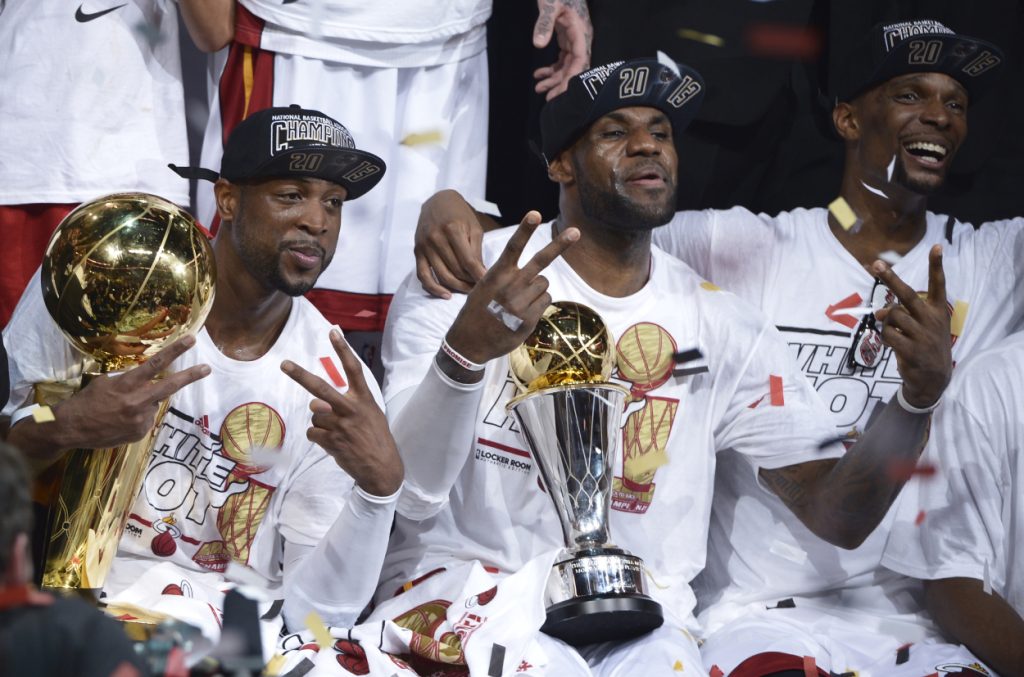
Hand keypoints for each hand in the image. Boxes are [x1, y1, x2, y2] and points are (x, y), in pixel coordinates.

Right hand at [56, 335, 208, 448]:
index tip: (191, 340)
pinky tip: (120, 421)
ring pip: (153, 404)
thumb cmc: (87, 401)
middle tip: (207, 368)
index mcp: (127, 384)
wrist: (71, 428)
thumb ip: (129, 381)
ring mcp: (141, 419)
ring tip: (121, 410)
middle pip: (170, 385)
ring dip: (143, 404)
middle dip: (190, 376)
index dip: (175, 351)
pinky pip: (146, 420)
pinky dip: (137, 418)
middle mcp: (137, 401)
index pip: (156, 363)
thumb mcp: (106, 383)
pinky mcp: (140, 433)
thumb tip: (148, 382)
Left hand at [281, 330, 402, 497]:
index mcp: (364, 399)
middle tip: (284, 364)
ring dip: (321, 422)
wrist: (382, 467)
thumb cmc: (375, 437)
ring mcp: (341, 426)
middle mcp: (351, 409)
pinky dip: (319, 437)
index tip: (333, 332)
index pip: (353, 369)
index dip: (343, 350)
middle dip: (300, 375)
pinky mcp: (332, 441)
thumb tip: (316, 403)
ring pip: (314, 415)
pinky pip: (313, 432)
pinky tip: (333, 442)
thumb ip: (347, 404)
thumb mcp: (371, 413)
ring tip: (337, 431)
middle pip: (321, 388)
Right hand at [415, 190, 487, 298]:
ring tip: (469, 291)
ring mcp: (425, 246)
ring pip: (442, 276)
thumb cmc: (460, 215)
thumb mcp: (474, 227)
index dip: (479, 276)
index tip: (488, 285)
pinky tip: (446, 295)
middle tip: (480, 289)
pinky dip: (434, 288)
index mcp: (453, 229)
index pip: (468, 261)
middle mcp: (436, 238)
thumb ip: (477, 251)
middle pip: (456, 270)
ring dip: (457, 287)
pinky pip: (423, 276)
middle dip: (470, 283)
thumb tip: (482, 275)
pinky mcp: (417, 252)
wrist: (437, 201)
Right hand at [445, 211, 578, 363]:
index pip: (513, 247)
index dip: (525, 229)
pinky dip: (538, 303)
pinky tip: (522, 313)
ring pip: (544, 283)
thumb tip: (538, 276)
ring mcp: (521, 303)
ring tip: (518, 301)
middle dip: (560, 244)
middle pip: (540, 261)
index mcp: (496, 274)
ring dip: (536, 289)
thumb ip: (507, 277)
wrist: (469, 342)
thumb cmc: (478, 310)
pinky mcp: (529, 318)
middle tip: (576, 231)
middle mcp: (510, 286)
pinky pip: (545, 300)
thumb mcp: (484, 287)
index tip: (535, 214)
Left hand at [533, 0, 592, 99]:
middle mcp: (580, 39)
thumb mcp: (550, 5)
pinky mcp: (567, 41)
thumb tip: (538, 45)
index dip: (572, 77)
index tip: (561, 90)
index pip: (580, 60)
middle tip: (548, 98)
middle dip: (562, 83)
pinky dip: (551, 70)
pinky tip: (538, 75)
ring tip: (538, 88)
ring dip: (554, 79)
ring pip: (567, 66)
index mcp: (580, 32)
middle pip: (574, 68)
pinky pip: (561, 60)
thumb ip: (544, 23)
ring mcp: (574, 41)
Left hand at [873, 245, 951, 407]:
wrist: (933, 380)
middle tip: (875, 264)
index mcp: (939, 311)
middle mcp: (932, 319)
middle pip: (908, 294)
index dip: (937, 266)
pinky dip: (885, 336)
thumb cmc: (925, 346)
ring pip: (892, 315)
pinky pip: (888, 334)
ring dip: (886, 322)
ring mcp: (923, 335)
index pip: (939, 284)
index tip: (937, 246)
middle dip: (890, 278)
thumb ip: (902, 315)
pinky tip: (893, 343)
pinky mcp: (913, 350)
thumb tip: (880, 312)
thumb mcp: (921, 328)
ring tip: (894, 332)